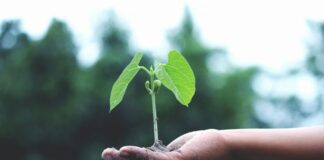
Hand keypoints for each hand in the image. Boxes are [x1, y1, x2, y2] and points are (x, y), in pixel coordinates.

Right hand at [101, 129, 230, 159]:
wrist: (224, 146)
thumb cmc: (203, 146)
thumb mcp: (177, 149)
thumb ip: (161, 153)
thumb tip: (147, 155)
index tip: (115, 153)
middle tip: (105, 153)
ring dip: (123, 158)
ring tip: (109, 153)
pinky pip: (152, 159)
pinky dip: (137, 155)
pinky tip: (124, 150)